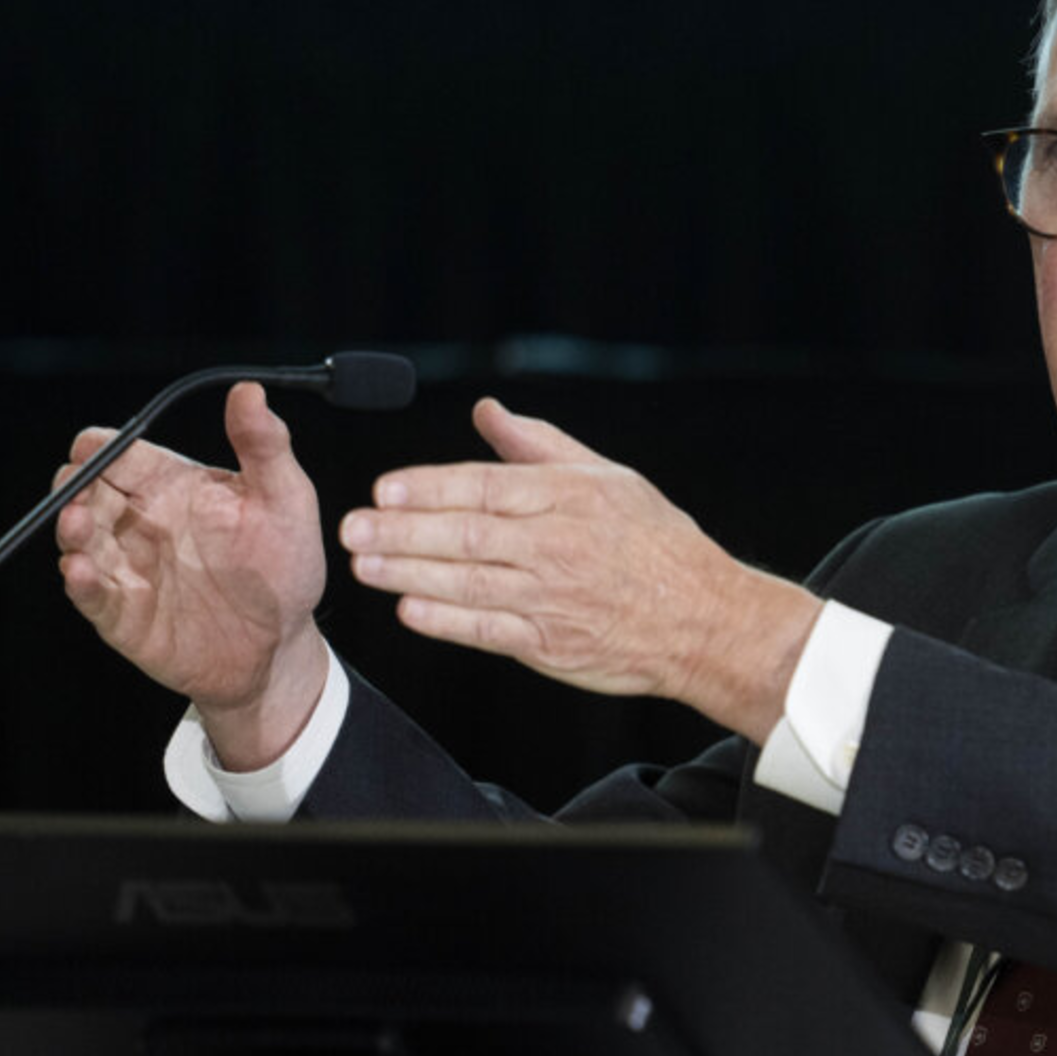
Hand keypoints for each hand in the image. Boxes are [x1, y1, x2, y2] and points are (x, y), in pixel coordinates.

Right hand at [55, 382, 328, 767]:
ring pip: (79, 540)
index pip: (122, 454)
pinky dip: (80, 582)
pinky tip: (80, 569)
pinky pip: (91, 595)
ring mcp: (127, 568)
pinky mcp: (122, 615)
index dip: (101, 446)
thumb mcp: (286, 501)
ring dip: (70, 529)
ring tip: (76, 520)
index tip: (92, 444)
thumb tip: (250, 390)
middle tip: (76, 482)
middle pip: (87, 491)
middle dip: (73, 484)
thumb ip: (264, 447)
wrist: (282, 644)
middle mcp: (140, 523)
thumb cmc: (285, 566)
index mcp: (172, 487)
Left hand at [337, 398, 818, 743]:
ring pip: (468, 582)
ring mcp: (552, 597)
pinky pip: (489, 631)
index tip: (383, 489)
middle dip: (402, 532)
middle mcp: (557, 544)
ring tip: (364, 566)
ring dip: (409, 574)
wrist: (704, 618)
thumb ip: (540, 444)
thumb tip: (487, 412)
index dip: (429, 489)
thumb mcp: (608, 477)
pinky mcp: (551, 643)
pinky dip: (447, 622)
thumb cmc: (657, 544)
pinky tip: (410, 611)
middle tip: (352, 528)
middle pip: (466, 535)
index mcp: (567, 497)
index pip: (484, 487)